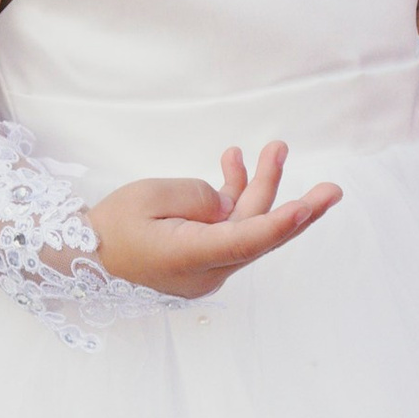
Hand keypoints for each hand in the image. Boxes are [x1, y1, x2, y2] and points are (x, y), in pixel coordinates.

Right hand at [88, 143, 341, 300]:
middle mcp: (207, 270)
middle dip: (295, 206)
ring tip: (275, 146)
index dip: (278, 224)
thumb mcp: (152, 197)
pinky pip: (229, 227)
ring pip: (246, 225)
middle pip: (259, 233)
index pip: (244, 241)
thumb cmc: (113, 224)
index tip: (304, 207)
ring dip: (259, 187)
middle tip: (334, 190)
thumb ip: (199, 197)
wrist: (84, 255)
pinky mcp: (204, 257)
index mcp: (190, 258)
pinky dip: (234, 197)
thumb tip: (229, 205)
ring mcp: (208, 266)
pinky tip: (235, 161)